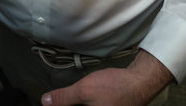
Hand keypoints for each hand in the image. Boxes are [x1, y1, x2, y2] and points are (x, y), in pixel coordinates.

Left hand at [42, 50, 173, 105]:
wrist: (140, 81)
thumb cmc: (116, 87)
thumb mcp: (85, 90)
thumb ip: (64, 97)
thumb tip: (45, 102)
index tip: (51, 103)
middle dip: (69, 104)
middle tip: (58, 99)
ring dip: (77, 104)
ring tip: (72, 98)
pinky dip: (86, 104)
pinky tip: (85, 98)